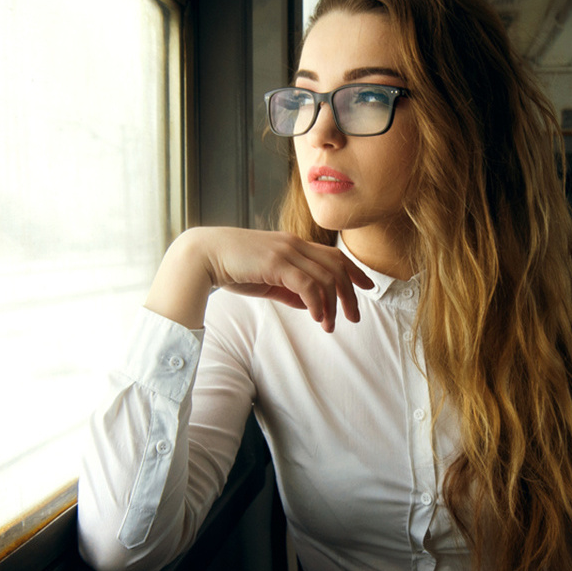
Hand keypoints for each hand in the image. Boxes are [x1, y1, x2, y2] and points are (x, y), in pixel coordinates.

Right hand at [146, 227, 372, 332]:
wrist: (203, 256)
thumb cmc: (231, 268)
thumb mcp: (266, 280)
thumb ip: (288, 290)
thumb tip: (310, 304)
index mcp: (293, 245)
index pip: (333, 255)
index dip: (354, 271)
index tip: (368, 288)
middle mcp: (294, 244)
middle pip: (336, 266)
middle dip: (350, 294)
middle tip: (354, 318)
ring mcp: (285, 251)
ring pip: (325, 277)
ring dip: (333, 305)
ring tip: (331, 326)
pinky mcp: (275, 263)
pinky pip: (307, 285)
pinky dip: (318, 303)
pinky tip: (318, 318)